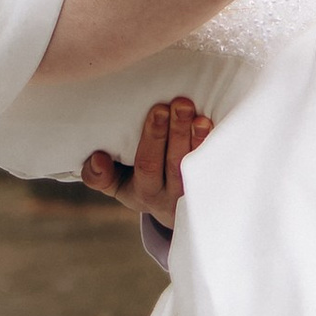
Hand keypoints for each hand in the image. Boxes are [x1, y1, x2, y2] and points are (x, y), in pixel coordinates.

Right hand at [81, 94, 213, 231]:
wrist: (176, 212)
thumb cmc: (140, 184)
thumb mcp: (116, 185)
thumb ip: (98, 175)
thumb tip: (97, 158)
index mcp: (144, 191)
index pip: (146, 165)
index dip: (152, 140)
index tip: (157, 111)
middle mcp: (171, 194)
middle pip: (172, 163)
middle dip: (175, 132)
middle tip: (178, 104)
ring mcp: (194, 192)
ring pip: (195, 166)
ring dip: (198, 139)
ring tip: (198, 115)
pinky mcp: (213, 185)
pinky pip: (217, 168)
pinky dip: (218, 147)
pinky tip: (217, 127)